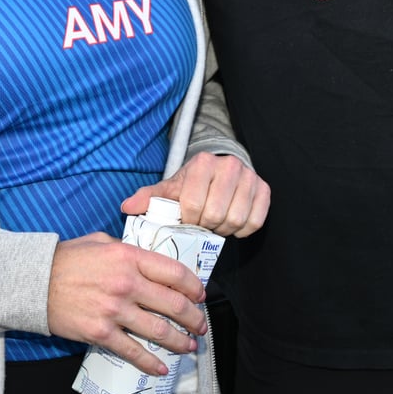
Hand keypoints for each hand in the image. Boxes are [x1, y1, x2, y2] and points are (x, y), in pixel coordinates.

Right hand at [47, 232, 207, 376]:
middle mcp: (127, 283)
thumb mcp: (100, 241)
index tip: (200, 295)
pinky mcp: (100, 332)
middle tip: (200, 325)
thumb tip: (148, 261)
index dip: (193, 286)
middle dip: (193, 318)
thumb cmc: (65, 259)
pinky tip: (160, 368)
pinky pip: (132, 351)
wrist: (33, 281)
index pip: (174, 272)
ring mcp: (114, 310)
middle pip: (173, 304)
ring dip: (179, 341)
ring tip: (189, 346)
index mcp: (129, 257)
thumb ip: (127, 250)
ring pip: (159, 330)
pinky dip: (150, 363)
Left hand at [121, 153, 270, 236]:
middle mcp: (229, 165)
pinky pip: (255, 222)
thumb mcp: (171, 188)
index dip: (188, 220)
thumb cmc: (193, 184)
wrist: (219, 171)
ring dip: (223, 229)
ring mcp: (250, 177)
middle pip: (215, 214)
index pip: (193, 204)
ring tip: (215, 224)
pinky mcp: (265, 189)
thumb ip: (149, 197)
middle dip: (205, 226)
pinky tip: (232, 224)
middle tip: (201, 224)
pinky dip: (242, 230)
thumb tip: (127, 207)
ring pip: (236, 220)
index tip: (186, 220)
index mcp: (203, 163)